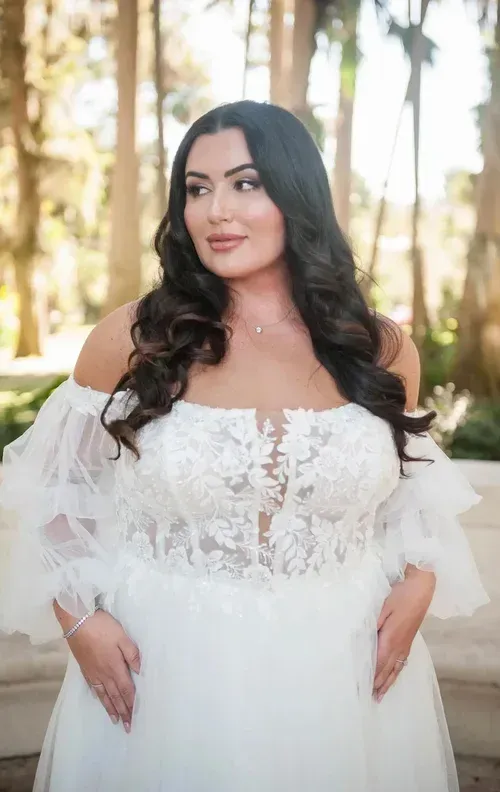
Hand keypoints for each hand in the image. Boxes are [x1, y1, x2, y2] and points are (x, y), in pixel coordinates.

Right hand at [65, 609, 140, 732]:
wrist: (77, 621)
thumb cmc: (102, 627)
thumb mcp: (122, 637)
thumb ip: (132, 654)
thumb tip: (140, 672)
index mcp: (115, 667)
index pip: (126, 690)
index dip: (131, 704)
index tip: (134, 718)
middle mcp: (103, 674)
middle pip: (115, 696)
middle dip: (122, 712)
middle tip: (127, 727)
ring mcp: (92, 672)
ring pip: (104, 694)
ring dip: (110, 708)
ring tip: (115, 720)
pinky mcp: (84, 668)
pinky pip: (93, 687)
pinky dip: (98, 696)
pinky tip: (100, 699)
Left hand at [373, 567, 434, 702]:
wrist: (421, 589)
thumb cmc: (400, 596)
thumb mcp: (382, 607)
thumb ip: (373, 625)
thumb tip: (363, 640)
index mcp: (390, 639)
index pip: (378, 663)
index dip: (370, 677)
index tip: (362, 689)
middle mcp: (399, 646)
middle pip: (386, 670)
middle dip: (378, 684)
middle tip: (369, 699)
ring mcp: (405, 645)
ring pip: (395, 669)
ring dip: (387, 682)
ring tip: (380, 695)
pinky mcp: (409, 641)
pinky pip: (402, 662)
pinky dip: (396, 673)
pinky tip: (393, 676)